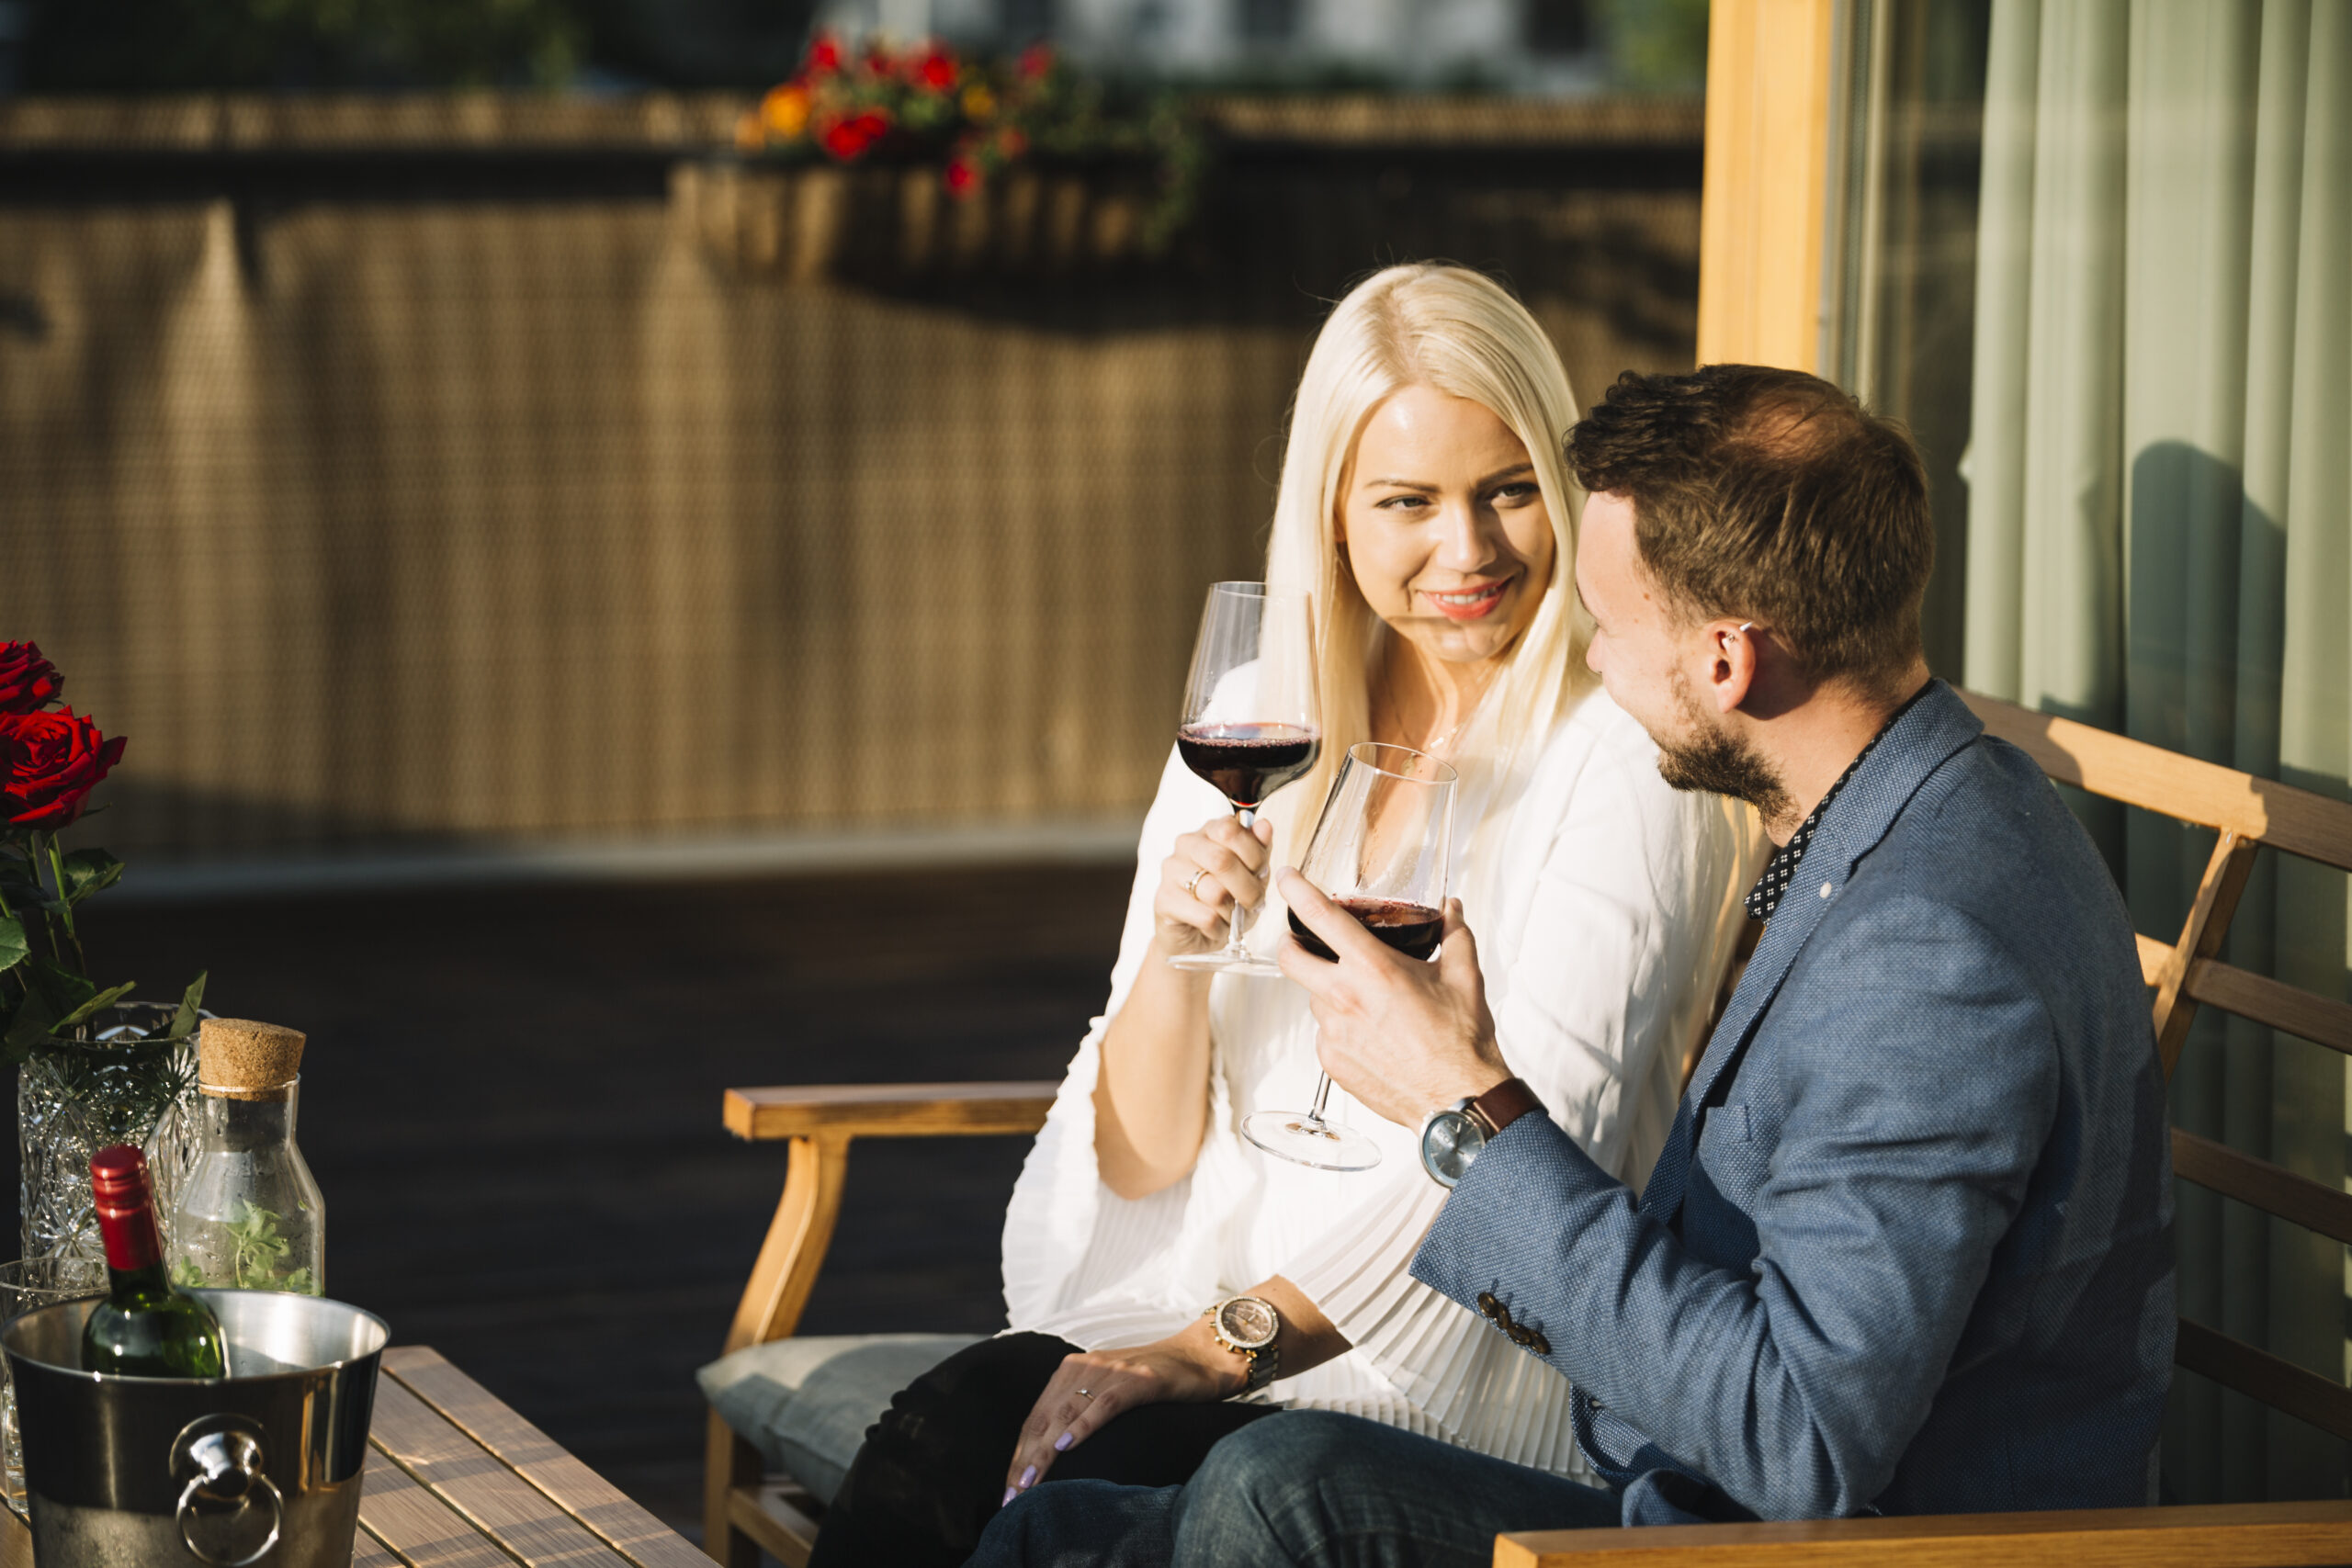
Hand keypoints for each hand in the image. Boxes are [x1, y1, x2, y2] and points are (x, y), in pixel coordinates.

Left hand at [1001, 1321, 1242, 1503]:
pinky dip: (1082, 1427)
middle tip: (1013, 1495)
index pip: (1037, 1416)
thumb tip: (1054, 1450)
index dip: (1020, 1453)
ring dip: (1044, 1452)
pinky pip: (1104, 1405)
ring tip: (1029, 1483)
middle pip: (1044, 1417)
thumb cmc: (1155, 1381)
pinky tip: (1065, 1447)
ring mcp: (1111, 1371)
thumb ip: (1083, 1409)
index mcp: (1074, 1370)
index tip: (1010, 1487)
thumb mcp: (1110, 1391)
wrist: (1201, 1357)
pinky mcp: (1138, 1380)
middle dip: (1026, 1460)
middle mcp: (1085, 1367)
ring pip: (1066, 1413)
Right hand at [1153, 814, 1273, 956]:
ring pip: (1215, 893)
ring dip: (1232, 912)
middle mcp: (1187, 845)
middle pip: (1223, 861)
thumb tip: (1264, 826)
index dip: (1253, 855)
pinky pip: (1205, 916)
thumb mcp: (1251, 876)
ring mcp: (1171, 870)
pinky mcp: (1163, 899)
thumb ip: (1259, 851)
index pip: (1230, 829)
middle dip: (1248, 889)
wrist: (1195, 935)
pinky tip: (1214, 926)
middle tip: (1254, 903)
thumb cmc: (1225, 901)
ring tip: (1230, 916)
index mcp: (1209, 831)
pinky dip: (1218, 927)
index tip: (1260, 874)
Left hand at [1274, 867, 1506, 1127]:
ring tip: (1365, 1000)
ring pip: (1313, 997)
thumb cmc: (1460, 1043)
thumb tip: (1452, 909)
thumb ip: (1454, 934)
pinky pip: (1324, 1033)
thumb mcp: (1464, 976)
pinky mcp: (1331, 1062)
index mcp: (1374, 969)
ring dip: (1328, 991)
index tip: (1286, 878)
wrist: (1458, 1101)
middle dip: (1291, 943)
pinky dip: (1340, 1026)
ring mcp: (1334, 1033)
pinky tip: (1370, 1033)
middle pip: (1290, 957)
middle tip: (1306, 942)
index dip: (1296, 891)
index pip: (1320, 917)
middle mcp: (1345, 998)